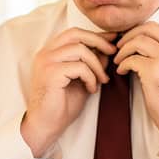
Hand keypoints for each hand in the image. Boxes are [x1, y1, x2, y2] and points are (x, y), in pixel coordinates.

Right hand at [21, 28, 117, 157]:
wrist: (46, 125)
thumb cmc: (61, 104)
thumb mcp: (81, 79)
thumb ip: (91, 63)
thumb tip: (107, 49)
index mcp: (50, 52)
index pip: (74, 33)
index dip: (95, 35)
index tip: (112, 40)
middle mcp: (45, 53)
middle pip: (76, 34)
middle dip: (98, 41)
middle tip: (113, 52)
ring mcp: (46, 62)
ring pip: (80, 50)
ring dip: (96, 64)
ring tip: (102, 79)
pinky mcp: (50, 74)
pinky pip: (79, 67)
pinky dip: (90, 77)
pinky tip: (91, 89)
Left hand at [113, 22, 158, 140]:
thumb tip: (144, 43)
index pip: (156, 27)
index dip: (138, 32)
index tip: (129, 40)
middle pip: (146, 29)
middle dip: (128, 36)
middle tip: (119, 46)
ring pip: (137, 41)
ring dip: (123, 50)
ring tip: (119, 61)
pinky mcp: (154, 71)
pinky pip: (131, 60)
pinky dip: (123, 64)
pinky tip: (122, 71)